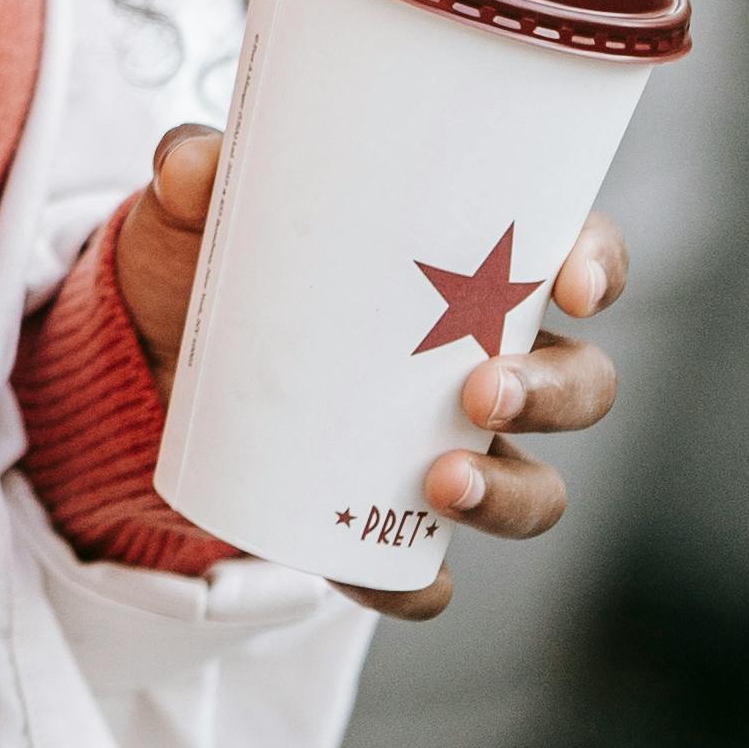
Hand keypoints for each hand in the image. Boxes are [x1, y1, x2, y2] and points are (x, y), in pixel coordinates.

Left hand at [111, 126, 628, 617]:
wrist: (149, 352)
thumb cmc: (214, 256)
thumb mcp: (198, 203)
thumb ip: (191, 166)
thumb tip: (187, 169)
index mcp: (469, 264)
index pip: (575, 255)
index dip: (599, 267)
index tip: (574, 286)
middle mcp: (482, 358)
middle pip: (580, 382)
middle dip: (554, 394)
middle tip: (484, 391)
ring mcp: (445, 446)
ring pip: (535, 487)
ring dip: (508, 494)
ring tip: (442, 484)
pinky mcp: (385, 517)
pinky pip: (427, 570)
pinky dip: (412, 582)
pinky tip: (381, 575)